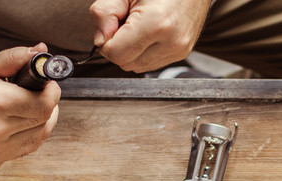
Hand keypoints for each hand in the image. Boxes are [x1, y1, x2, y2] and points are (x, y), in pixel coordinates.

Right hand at [0, 44, 60, 162]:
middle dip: (50, 103)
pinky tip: (26, 120)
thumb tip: (40, 52)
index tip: (49, 83)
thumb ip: (13, 58)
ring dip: (45, 119)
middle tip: (41, 92)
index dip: (53, 93)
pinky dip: (34, 133)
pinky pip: (29, 147)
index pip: (43, 104)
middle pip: (45, 120)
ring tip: (33, 105)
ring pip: (40, 135)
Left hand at [89, 0, 210, 72]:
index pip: (115, 54)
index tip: (112, 24)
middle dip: (118, 46)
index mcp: (157, 24)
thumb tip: (100, 41)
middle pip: (125, 63)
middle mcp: (171, 42)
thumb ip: (104, 13)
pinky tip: (149, 32)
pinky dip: (143, 51)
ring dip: (131, 50)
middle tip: (126, 21)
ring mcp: (179, 50)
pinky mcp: (182, 53)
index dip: (106, 41)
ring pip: (137, 67)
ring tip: (139, 25)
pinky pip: (150, 63)